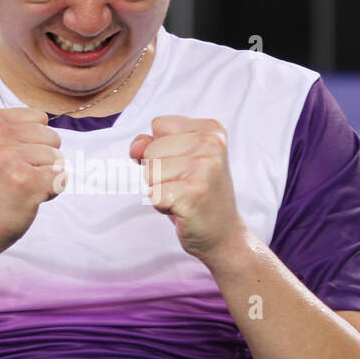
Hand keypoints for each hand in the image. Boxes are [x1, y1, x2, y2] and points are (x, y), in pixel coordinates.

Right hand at [0, 108, 63, 265]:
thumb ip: (15, 130)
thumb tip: (52, 124)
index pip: (39, 117)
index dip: (33, 143)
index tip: (9, 162)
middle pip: (52, 136)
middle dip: (42, 160)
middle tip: (13, 179)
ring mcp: (9, 157)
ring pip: (58, 157)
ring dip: (45, 177)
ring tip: (18, 189)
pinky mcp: (25, 181)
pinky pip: (61, 178)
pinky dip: (51, 192)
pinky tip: (26, 199)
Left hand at [130, 116, 248, 262]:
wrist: (223, 233)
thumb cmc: (196, 193)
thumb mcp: (175, 159)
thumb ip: (151, 144)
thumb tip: (136, 147)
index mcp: (211, 129)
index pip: (158, 125)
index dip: (161, 149)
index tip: (184, 167)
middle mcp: (212, 144)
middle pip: (151, 150)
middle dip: (159, 173)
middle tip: (184, 186)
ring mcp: (205, 169)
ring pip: (149, 172)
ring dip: (159, 189)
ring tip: (183, 196)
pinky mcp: (194, 195)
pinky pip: (153, 194)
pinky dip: (161, 206)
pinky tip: (182, 209)